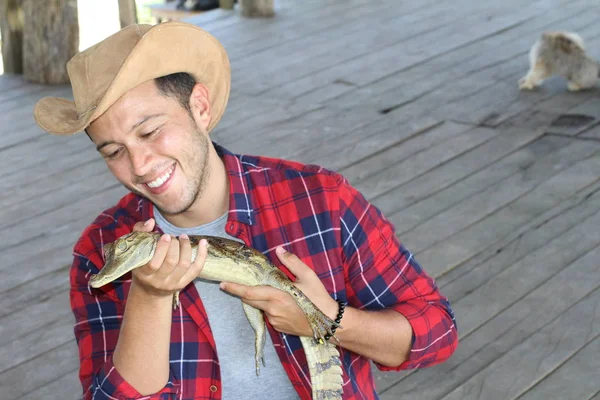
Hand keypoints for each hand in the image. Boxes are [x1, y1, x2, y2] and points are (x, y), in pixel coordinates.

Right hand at [129, 218, 207, 298]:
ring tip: (183, 237)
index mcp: (144, 274)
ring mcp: (172, 284)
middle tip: (173, 237)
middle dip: (175, 245)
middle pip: (171, 262)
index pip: (154, 263)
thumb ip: (140, 232)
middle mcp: (158, 281)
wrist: (149, 290)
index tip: (166, 236)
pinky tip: (203, 242)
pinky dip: (202, 255)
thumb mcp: (136, 249)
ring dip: (186, 247)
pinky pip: (197, 269)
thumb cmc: (142, 264)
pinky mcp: (184, 283)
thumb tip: (151, 221)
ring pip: (184, 264)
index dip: (162, 248)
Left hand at [220, 246, 337, 336]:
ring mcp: (275, 321)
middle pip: (250, 301)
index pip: (250, 293)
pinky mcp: (279, 328)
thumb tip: (279, 250)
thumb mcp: (308, 276)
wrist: (329, 322)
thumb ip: (292, 262)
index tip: (222, 284)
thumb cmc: (319, 298)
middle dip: (243, 292)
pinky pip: (268, 315)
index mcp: (277, 297)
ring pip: (260, 308)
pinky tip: (281, 303)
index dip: (234, 288)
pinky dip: (269, 308)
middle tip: (236, 283)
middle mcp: (272, 311)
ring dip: (259, 299)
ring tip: (269, 291)